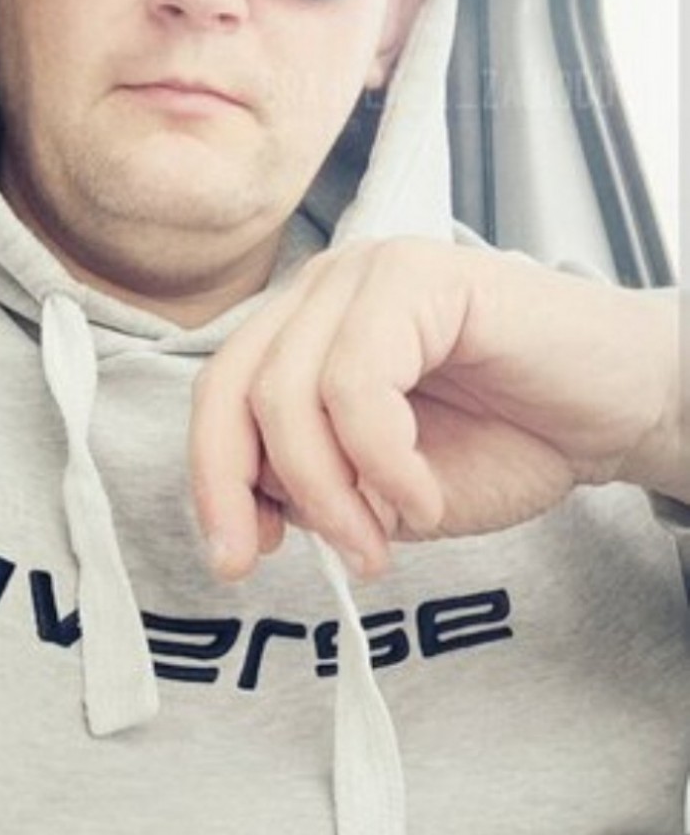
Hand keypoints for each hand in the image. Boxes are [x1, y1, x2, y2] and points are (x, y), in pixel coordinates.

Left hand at [189, 238, 683, 579]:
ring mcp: (366, 273)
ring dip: (331, 492)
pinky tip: (422, 497)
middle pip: (233, 388)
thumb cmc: (516, 438)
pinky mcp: (416, 275)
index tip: (239, 556)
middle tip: (299, 560)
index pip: (219, 396)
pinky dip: (382, 460)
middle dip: (247, 490)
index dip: (214, 481)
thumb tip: (267, 508)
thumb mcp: (390, 490)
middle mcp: (323, 291)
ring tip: (384, 541)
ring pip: (289, 392)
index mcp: (305, 332)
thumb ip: (321, 489)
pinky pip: (356, 382)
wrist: (621, 409)